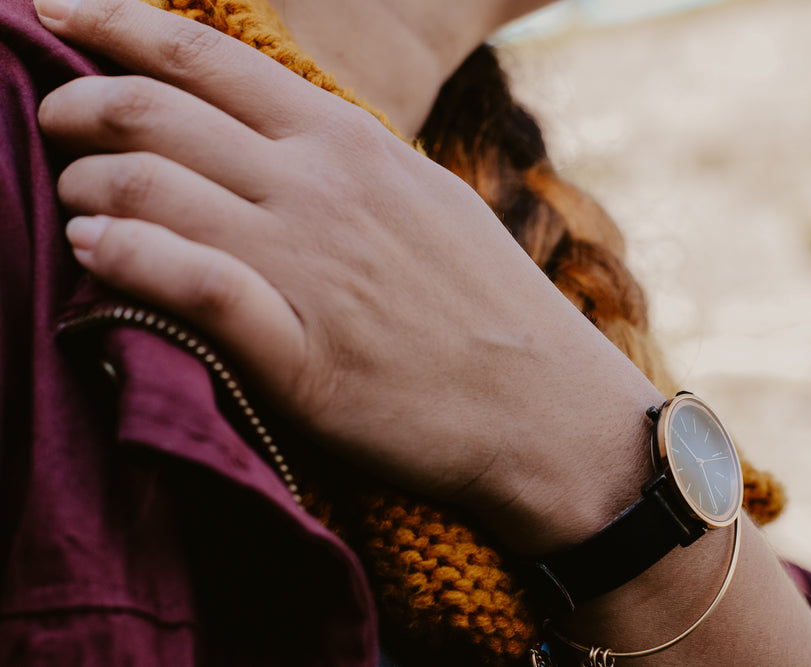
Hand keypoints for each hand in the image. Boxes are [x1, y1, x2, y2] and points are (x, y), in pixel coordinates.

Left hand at [36, 0, 661, 552]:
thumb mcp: (427, 198)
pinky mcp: (295, 355)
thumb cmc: (489, 303)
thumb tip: (278, 141)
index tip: (54, 11)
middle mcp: (319, 188)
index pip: (202, 56)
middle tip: (51, 127)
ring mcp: (305, 268)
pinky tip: (94, 253)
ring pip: (144, 190)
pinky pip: (180, 283)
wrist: (544, 407)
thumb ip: (348, 163)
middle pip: (151, 113)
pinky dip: (119, 258)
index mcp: (350, 143)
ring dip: (83, 188)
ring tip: (74, 204)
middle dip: (73, 107)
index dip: (111, 23)